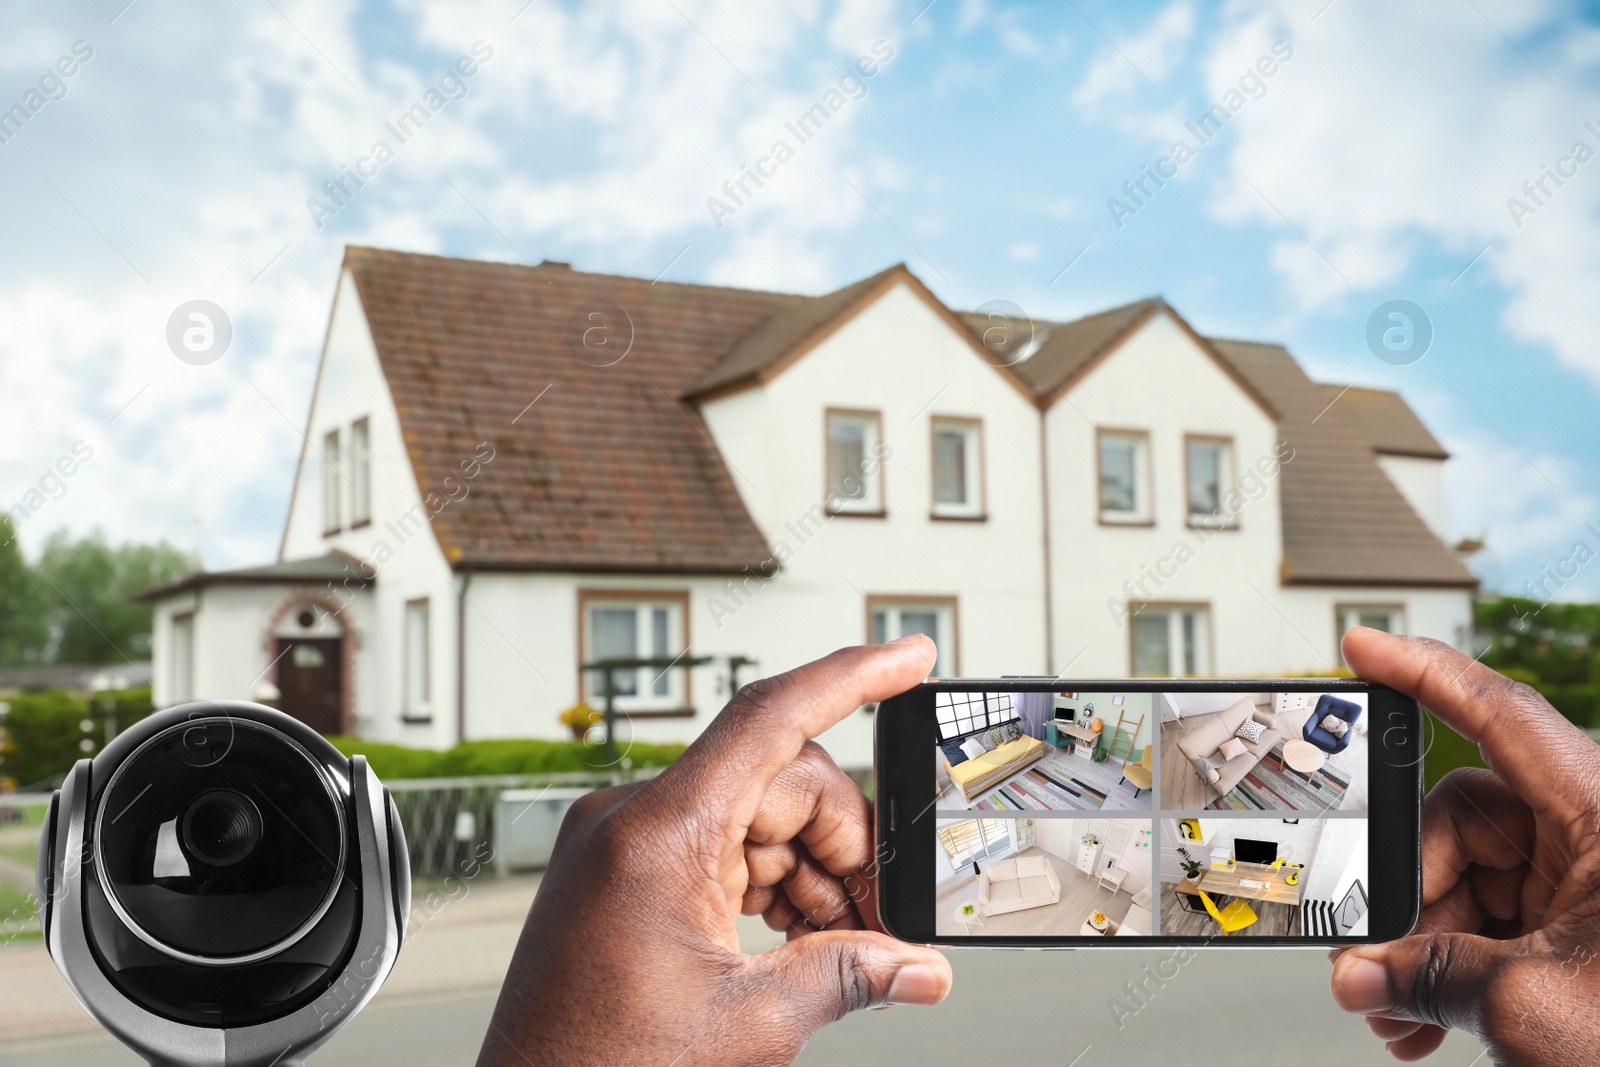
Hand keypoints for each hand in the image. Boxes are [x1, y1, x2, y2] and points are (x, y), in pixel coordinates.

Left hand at [476, 637, 952, 1066]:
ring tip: (840, 944)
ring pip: (757, 816)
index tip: (908, 656)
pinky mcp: (626, 871)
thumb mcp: (748, 1024)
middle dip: (843, 844)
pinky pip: (721, 846)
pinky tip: (797, 935)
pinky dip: (770, 883)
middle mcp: (634, 819)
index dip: (851, 678)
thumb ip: (846, 976)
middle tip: (881, 919)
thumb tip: (918, 966)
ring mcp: (626, 843)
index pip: (769, 717)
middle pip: (780, 782)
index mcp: (658, 833)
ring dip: (811, 872)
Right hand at [1329, 628, 1599, 1063]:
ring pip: (1474, 878)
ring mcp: (1592, 882)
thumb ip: (1430, 978)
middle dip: (1410, 890)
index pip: (1500, 714)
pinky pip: (1498, 921)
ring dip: (1426, 944)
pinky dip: (1456, 963)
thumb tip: (1361, 972)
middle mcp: (1599, 834)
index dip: (1423, 672)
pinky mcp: (1587, 927)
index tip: (1364, 649)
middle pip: (1465, 818)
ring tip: (1397, 1002)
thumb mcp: (1532, 1008)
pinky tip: (1428, 1011)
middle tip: (1373, 946)